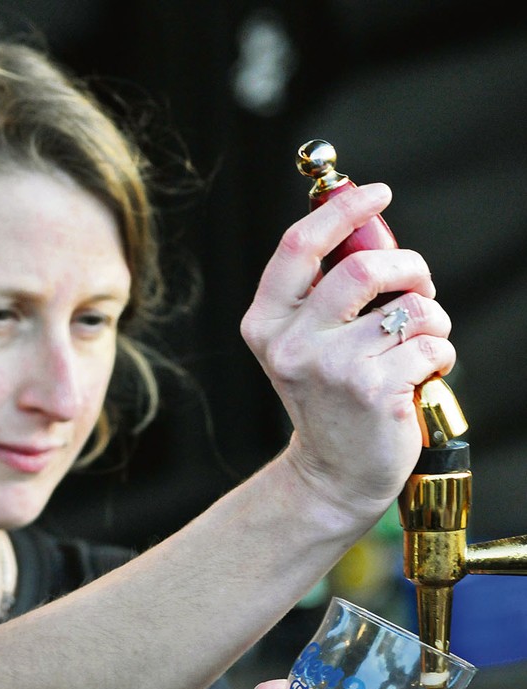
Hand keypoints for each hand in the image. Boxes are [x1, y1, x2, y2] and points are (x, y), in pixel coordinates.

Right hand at [240, 184, 455, 518]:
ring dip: (433, 318)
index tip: (378, 194)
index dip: (343, 210)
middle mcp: (291, 344)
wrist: (333, 475)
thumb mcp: (305, 346)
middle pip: (363, 267)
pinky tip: (422, 376)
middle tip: (420, 284)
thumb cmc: (329, 401)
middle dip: (410, 266)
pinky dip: (440, 355)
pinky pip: (430, 345)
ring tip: (423, 342)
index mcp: (266, 324)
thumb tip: (367, 228)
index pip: (298, 246)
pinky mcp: (372, 390)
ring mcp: (331, 368)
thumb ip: (323, 294)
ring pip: (410, 307)